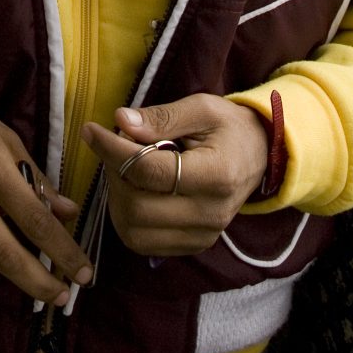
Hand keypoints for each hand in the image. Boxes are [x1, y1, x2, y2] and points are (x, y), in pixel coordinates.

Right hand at [0, 86, 93, 304]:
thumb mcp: (7, 140)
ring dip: (6, 269)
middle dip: (41, 283)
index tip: (84, 273)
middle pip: (9, 257)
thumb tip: (69, 215)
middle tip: (62, 296)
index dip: (64, 252)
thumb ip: (37, 180)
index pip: (36, 220)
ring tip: (11, 249)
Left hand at [81, 94, 270, 257]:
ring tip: (124, 168)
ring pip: (134, 231)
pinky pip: (144, 243)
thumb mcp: (201, 108)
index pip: (149, 170)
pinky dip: (127, 218)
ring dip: (117, 198)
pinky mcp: (194, 245)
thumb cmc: (229, 127)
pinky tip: (133, 190)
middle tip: (114, 147)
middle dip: (113, 173)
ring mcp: (203, 235)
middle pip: (136, 206)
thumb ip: (161, 117)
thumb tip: (121, 121)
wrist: (260, 156)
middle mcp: (210, 214)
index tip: (91, 129)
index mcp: (216, 175)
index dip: (112, 149)